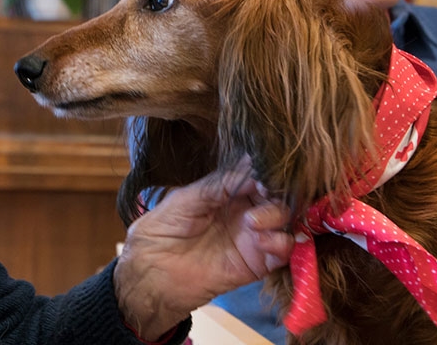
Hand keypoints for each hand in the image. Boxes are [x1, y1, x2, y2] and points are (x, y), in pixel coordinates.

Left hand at [113, 162, 292, 338]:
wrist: (151, 274)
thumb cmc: (161, 231)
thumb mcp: (186, 199)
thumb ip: (219, 184)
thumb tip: (250, 162)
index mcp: (228, 193)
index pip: (258, 176)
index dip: (264, 173)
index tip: (262, 174)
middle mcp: (245, 212)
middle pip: (276, 196)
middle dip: (274, 193)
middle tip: (263, 195)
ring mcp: (253, 237)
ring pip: (285, 221)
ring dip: (277, 218)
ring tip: (254, 223)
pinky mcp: (257, 263)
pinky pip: (282, 251)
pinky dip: (281, 243)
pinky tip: (262, 241)